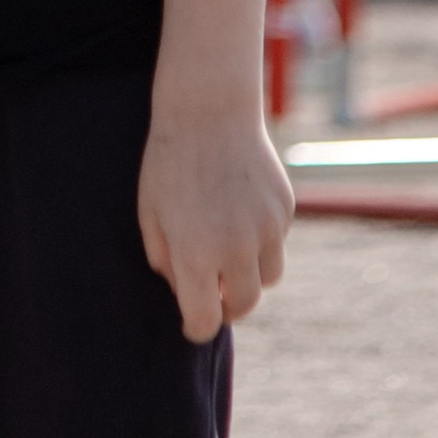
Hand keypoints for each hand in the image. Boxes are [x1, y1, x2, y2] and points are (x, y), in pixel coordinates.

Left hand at [137, 97, 293, 344]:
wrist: (208, 110)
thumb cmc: (169, 163)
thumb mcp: (150, 215)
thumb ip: (166, 262)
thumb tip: (186, 295)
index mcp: (195, 253)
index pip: (205, 319)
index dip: (197, 327)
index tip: (192, 324)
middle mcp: (236, 247)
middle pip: (244, 305)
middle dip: (228, 306)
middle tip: (213, 294)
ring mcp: (267, 228)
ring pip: (268, 278)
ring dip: (249, 274)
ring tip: (226, 247)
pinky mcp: (286, 209)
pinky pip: (277, 243)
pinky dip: (261, 241)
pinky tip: (240, 210)